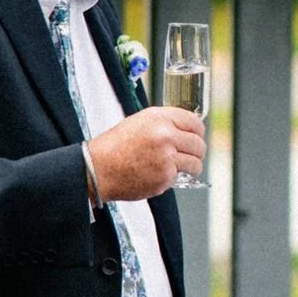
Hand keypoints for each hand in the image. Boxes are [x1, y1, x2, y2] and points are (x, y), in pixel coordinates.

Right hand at [84, 105, 205, 200]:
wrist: (98, 168)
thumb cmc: (115, 146)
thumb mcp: (139, 122)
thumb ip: (164, 123)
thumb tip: (186, 129)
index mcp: (159, 118)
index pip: (194, 122)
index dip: (198, 131)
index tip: (197, 136)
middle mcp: (166, 135)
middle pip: (198, 144)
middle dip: (197, 151)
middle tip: (191, 155)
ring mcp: (167, 157)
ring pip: (195, 163)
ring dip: (191, 167)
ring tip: (179, 167)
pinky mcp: (165, 177)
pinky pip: (180, 177)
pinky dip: (172, 178)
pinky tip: (157, 174)